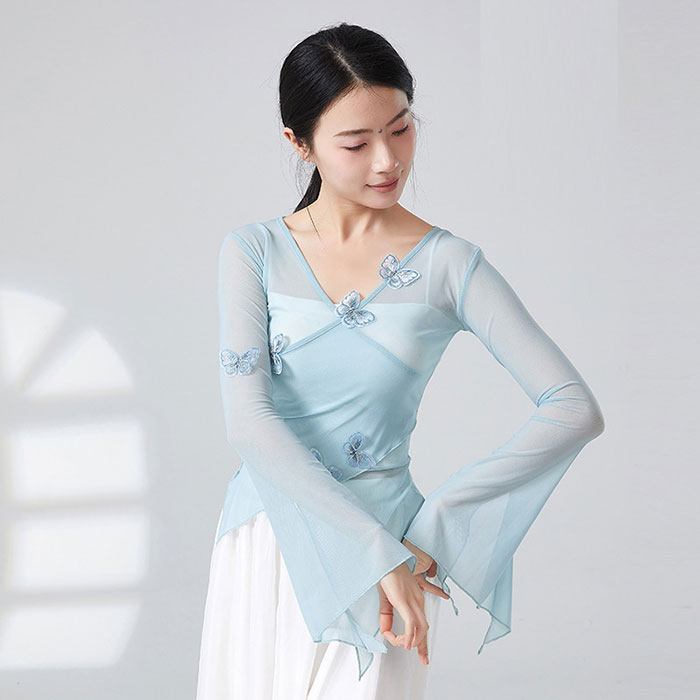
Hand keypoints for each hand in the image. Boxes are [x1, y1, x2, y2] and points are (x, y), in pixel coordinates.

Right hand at [376, 541, 449, 665]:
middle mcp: (418, 601)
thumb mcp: (386, 599)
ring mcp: (412, 601)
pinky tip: (405, 644)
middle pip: (425, 629)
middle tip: (423, 660)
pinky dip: (409, 636)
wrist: (385, 557)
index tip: (404, 645)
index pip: (422, 624)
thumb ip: (387, 616)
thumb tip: (386, 631)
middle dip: (424, 647)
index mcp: (415, 600)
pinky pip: (411, 623)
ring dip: (412, 641)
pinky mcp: (404, 601)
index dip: (420, 640)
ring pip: (420, 628)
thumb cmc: (387, 573)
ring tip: (403, 646)